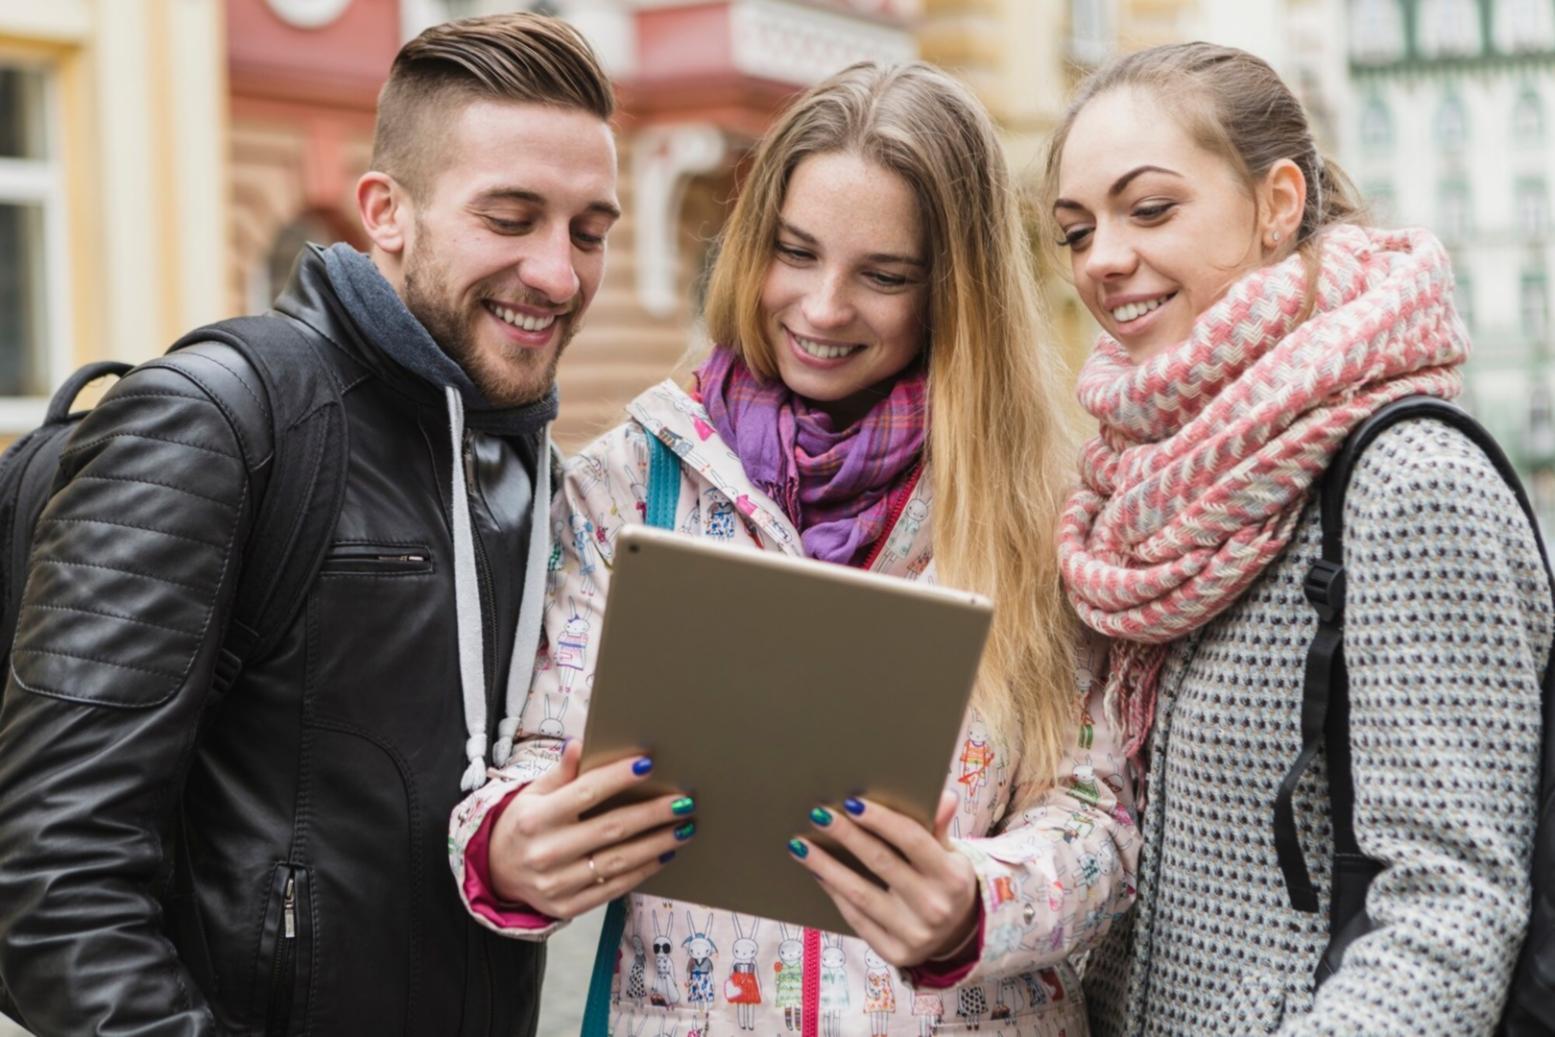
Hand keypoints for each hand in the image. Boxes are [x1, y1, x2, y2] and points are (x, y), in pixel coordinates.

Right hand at [488, 740, 694, 918]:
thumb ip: (560, 773)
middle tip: (684, 802)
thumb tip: (579, 744)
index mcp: (536, 818)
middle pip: (611, 828)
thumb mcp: (532, 794)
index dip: (617, 778)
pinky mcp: (568, 906)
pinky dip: (643, 870)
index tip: (648, 764)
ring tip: (685, 828)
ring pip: (619, 861)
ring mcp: (558, 882)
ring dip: (657, 844)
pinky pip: (614, 888)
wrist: (496, 873)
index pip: (585, 793)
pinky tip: (665, 854)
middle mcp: (547, 851)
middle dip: (653, 814)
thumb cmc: (523, 825)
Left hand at [788, 790, 978, 967]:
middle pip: (881, 863)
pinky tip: (816, 873)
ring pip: (860, 894)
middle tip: (818, 814)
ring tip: (801, 846)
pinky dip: (834, 893)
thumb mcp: (951, 855)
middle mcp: (935, 907)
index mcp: (953, 877)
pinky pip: (856, 919)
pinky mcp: (895, 953)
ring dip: (826, 867)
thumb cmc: (945, 882)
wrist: (957, 935)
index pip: (913, 840)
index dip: (881, 820)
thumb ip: (939, 827)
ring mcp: (915, 935)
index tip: (851, 802)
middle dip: (846, 835)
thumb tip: (945, 796)